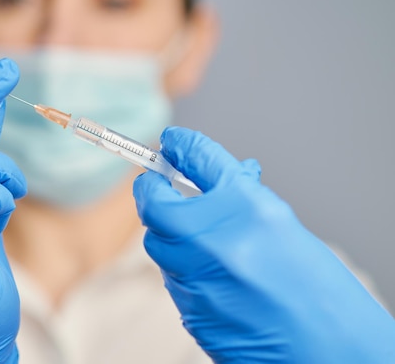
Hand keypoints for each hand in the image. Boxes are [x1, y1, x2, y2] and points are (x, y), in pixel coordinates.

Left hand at [134, 127, 394, 362]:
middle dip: (156, 192)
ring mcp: (196, 279)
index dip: (182, 146)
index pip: (199, 159)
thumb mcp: (282, 226)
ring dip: (171, 234)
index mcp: (246, 209)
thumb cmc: (318, 291)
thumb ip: (242, 196)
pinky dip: (183, 268)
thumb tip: (218, 173)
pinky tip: (213, 275)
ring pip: (159, 244)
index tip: (174, 143)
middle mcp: (213, 240)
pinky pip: (171, 278)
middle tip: (164, 186)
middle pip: (155, 203)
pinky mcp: (188, 312)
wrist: (331, 354)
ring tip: (202, 239)